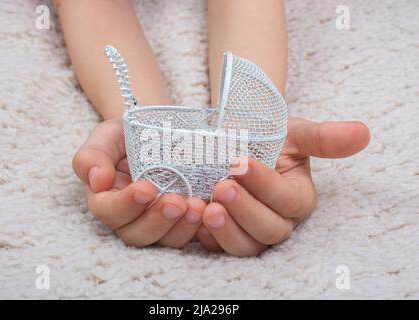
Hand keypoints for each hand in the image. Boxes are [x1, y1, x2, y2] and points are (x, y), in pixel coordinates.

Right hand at [72, 118, 205, 247]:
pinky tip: (210, 212)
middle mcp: (131, 217)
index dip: (126, 205)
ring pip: (165, 240)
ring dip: (181, 228)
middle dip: (157, 221)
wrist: (161, 130)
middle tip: (176, 202)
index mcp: (107, 200)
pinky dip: (200, 228)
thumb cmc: (128, 135)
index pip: (109, 212)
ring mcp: (159, 221)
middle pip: (137, 234)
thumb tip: (96, 181)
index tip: (146, 188)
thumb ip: (92, 156)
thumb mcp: (106, 136)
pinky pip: (191, 235)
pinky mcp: (183, 221)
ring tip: (197, 207)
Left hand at [197, 118, 369, 255]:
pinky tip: (195, 221)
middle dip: (246, 210)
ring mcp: (250, 232)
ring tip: (208, 210)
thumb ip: (323, 138)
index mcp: (298, 198)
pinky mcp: (225, 237)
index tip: (242, 163)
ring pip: (247, 247)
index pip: (288, 201)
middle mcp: (278, 221)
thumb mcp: (293, 133)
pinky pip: (218, 248)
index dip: (266, 185)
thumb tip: (363, 132)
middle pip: (269, 230)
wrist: (234, 145)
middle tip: (223, 187)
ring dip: (227, 231)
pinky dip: (207, 238)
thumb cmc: (266, 140)